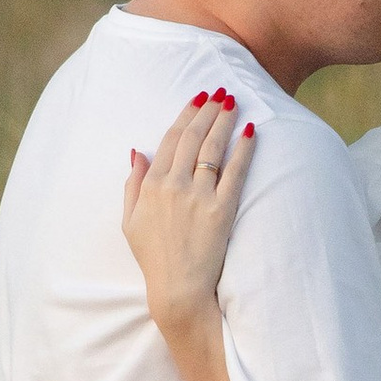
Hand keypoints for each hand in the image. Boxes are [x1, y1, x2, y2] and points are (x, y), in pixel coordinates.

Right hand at [123, 91, 253, 324]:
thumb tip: (137, 152)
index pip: (170, 140)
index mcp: (151, 185)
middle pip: (193, 137)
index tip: (197, 99)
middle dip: (207, 110)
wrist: (178, 289)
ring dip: (224, 121)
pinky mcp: (222, 210)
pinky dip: (243, 149)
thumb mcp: (130, 221)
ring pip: (212, 148)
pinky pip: (235, 172)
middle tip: (220, 91)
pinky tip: (250, 132)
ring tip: (234, 102)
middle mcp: (174, 185)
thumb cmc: (153, 257)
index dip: (185, 115)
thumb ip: (133, 184)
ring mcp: (199, 197)